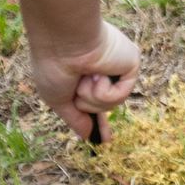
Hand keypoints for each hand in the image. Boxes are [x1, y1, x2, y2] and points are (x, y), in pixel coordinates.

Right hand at [27, 21, 139, 143]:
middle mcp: (104, 68)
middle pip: (103, 107)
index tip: (106, 140)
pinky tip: (96, 74)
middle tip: (75, 84)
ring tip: (83, 77)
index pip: (98, 101)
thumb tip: (86, 136)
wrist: (62, 43)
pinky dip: (103, 91)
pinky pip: (120, 95)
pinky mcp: (131, 63)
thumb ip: (75, 118)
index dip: (100, 120)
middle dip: (87, 104)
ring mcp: (118, 66)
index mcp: (86, 73)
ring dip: (91, 98)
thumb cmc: (53, 66)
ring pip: (110, 104)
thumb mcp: (58, 99)